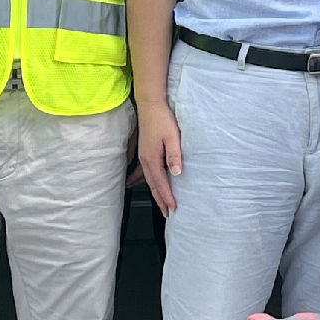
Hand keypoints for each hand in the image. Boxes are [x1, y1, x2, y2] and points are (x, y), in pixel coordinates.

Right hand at [139, 98, 183, 215]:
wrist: (150, 106)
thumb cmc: (162, 119)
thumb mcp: (173, 138)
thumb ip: (174, 156)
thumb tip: (176, 174)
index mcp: (152, 159)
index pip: (161, 184)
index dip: (167, 197)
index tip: (173, 209)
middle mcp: (145, 160)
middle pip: (153, 186)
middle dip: (160, 200)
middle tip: (167, 213)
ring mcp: (144, 156)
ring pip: (150, 180)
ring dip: (157, 193)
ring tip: (163, 203)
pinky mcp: (145, 152)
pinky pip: (149, 173)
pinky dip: (154, 182)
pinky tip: (157, 184)